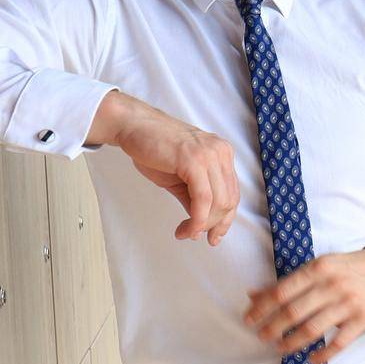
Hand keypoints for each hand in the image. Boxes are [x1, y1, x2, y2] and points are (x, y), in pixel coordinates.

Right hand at [90, 90, 238, 244]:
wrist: (132, 126)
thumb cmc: (154, 150)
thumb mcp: (181, 178)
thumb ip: (195, 198)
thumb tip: (203, 226)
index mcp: (222, 154)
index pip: (232, 193)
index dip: (225, 219)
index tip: (213, 237)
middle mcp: (222, 152)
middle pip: (229, 200)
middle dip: (214, 225)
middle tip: (194, 237)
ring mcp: (210, 154)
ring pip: (219, 202)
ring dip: (203, 225)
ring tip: (186, 233)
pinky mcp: (195, 160)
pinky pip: (204, 198)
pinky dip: (197, 219)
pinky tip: (186, 228)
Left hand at [242, 248, 364, 363]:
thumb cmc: (350, 268)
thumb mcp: (320, 266)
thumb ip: (288, 281)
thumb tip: (253, 294)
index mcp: (318, 269)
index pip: (282, 291)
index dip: (262, 308)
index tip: (249, 320)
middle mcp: (332, 285)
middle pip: (294, 312)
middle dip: (273, 328)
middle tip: (262, 337)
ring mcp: (348, 303)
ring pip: (313, 329)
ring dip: (293, 342)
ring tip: (281, 348)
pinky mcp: (363, 319)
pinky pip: (339, 342)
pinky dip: (324, 354)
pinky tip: (312, 359)